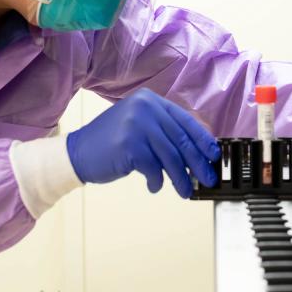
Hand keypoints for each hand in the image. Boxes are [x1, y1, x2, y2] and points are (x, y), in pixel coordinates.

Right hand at [66, 88, 220, 197]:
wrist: (78, 152)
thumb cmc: (111, 143)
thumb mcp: (139, 127)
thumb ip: (163, 133)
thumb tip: (197, 153)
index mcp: (150, 100)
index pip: (185, 120)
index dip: (202, 140)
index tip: (214, 155)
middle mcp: (145, 107)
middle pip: (181, 139)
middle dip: (198, 163)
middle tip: (208, 179)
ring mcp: (137, 124)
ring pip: (171, 156)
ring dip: (181, 178)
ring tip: (185, 191)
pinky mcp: (130, 145)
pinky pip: (154, 168)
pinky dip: (157, 181)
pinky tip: (154, 186)